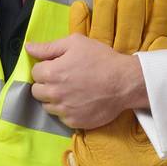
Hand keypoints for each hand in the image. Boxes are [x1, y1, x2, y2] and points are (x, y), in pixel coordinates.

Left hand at [30, 0, 166, 165]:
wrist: (136, 83)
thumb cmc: (110, 58)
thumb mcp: (81, 42)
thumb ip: (52, 45)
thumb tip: (29, 47)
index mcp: (57, 70)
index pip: (37, 72)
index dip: (47, 68)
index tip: (60, 66)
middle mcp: (59, 92)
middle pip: (40, 91)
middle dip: (52, 84)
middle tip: (72, 78)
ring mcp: (70, 110)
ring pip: (53, 105)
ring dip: (61, 99)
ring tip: (81, 89)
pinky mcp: (82, 123)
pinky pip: (68, 118)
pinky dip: (74, 112)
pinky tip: (89, 102)